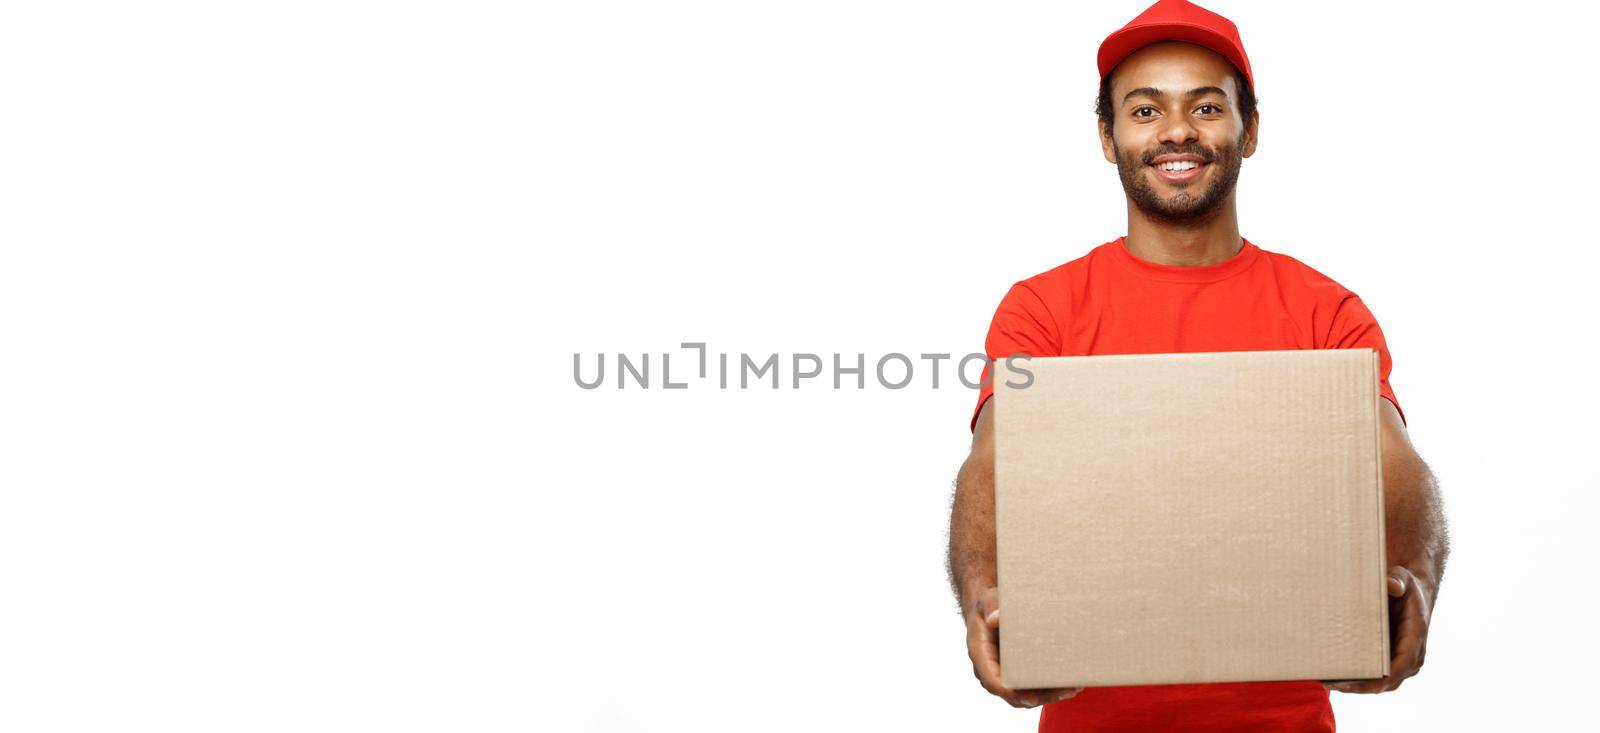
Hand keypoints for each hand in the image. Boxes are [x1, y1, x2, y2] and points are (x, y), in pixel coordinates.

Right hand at [965, 586, 1082, 707]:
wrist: (990, 610)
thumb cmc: (989, 606)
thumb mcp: (987, 601)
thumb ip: (990, 607)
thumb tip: (994, 618)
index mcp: (981, 654)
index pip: (992, 681)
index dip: (1010, 692)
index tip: (1030, 697)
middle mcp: (991, 669)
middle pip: (1013, 694)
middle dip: (1040, 696)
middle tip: (1064, 691)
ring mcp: (1004, 673)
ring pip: (1025, 694)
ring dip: (1050, 695)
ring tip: (1073, 688)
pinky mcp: (1017, 672)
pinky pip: (1032, 687)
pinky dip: (1050, 688)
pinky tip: (1070, 684)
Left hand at [1323, 565, 1433, 693]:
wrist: (1409, 594)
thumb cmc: (1406, 587)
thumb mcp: (1404, 579)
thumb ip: (1398, 580)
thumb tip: (1391, 586)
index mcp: (1416, 637)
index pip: (1402, 664)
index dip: (1383, 677)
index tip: (1362, 683)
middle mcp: (1411, 655)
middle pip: (1386, 681)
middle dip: (1360, 685)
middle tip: (1331, 683)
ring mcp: (1399, 661)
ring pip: (1378, 683)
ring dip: (1353, 686)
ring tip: (1326, 682)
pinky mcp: (1388, 661)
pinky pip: (1372, 676)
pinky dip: (1354, 679)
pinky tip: (1331, 677)